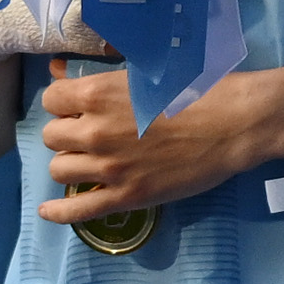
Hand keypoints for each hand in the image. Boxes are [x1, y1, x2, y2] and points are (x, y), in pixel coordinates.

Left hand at [35, 51, 259, 224]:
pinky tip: (47, 211)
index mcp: (98, 94)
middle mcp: (95, 131)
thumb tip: (63, 73)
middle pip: (51, 137)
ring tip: (88, 161)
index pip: (52, 99)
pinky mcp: (127, 196)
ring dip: (70, 163)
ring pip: (59, 170)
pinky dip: (58, 212)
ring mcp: (109, 168)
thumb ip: (106, 77)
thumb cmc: (198, 87)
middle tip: (90, 133)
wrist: (235, 123)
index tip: (79, 107)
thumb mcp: (148, 71)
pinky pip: (78, 210)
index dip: (64, 102)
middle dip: (67, 132)